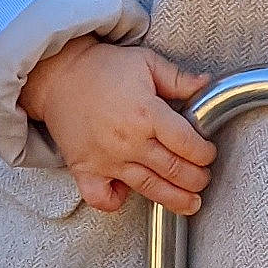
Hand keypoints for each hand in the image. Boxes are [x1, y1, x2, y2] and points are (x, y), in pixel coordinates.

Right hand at [19, 35, 214, 213]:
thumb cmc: (102, 68)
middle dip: (196, 179)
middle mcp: (129, 141)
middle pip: (174, 170)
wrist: (59, 75)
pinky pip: (101, 198)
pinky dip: (115, 202)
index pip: (188, 144)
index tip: (208, 154)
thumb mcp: (146, 63)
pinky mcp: (85, 170)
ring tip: (190, 203)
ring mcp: (107, 159)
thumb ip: (179, 78)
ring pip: (148, 189)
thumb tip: (207, 85)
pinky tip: (127, 194)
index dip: (205, 153)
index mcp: (147, 113)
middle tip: (202, 179)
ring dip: (175, 200)